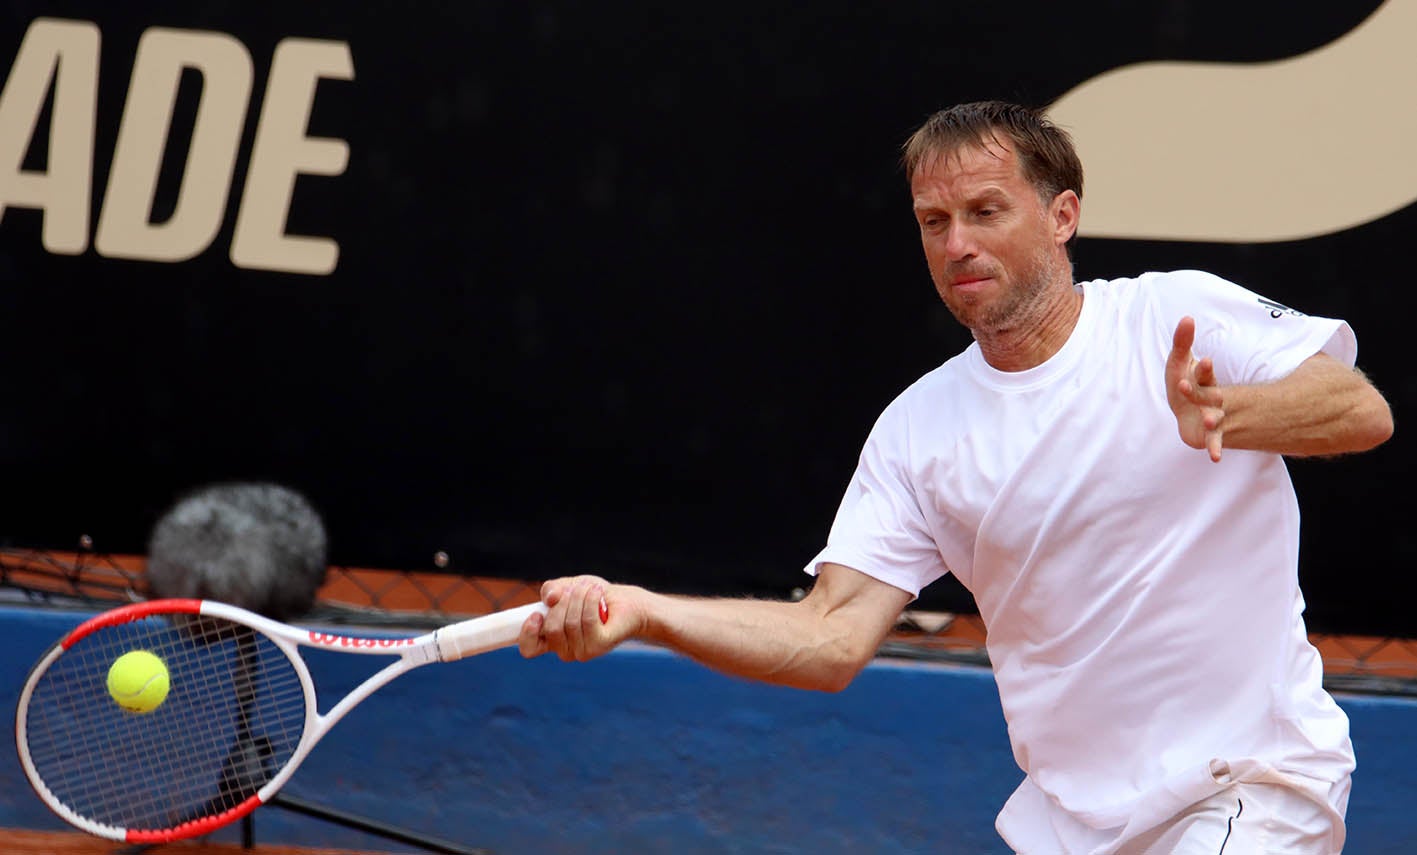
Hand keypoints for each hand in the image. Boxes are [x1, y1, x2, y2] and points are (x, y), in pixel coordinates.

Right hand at [518, 574, 640, 660]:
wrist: (624, 601)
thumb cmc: (592, 596)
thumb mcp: (566, 586)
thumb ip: (551, 589)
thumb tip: (550, 599)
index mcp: (551, 639)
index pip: (529, 648)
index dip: (527, 633)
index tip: (537, 614)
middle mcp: (565, 650)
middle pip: (552, 628)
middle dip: (563, 601)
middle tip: (576, 588)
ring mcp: (582, 651)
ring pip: (570, 623)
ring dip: (579, 597)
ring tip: (589, 588)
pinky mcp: (599, 646)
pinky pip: (588, 621)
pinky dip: (591, 601)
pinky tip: (597, 592)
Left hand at [1165, 316, 1225, 461]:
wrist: (1190, 413)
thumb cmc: (1186, 383)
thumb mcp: (1180, 363)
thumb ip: (1182, 341)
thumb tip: (1187, 317)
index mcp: (1204, 380)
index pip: (1204, 374)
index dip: (1202, 369)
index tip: (1202, 361)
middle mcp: (1213, 398)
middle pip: (1210, 394)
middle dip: (1204, 392)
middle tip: (1197, 388)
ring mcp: (1213, 416)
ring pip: (1214, 417)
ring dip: (1212, 418)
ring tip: (1208, 419)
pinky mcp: (1209, 434)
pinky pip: (1214, 441)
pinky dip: (1215, 448)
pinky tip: (1214, 457)